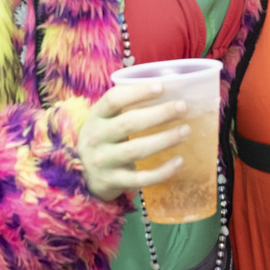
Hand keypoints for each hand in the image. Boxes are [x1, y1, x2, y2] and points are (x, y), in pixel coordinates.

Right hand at [76, 81, 189, 201]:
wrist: (83, 176)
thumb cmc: (103, 139)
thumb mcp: (104, 120)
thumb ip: (125, 107)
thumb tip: (166, 90)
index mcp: (95, 117)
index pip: (113, 99)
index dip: (138, 92)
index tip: (162, 87)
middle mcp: (96, 138)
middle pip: (129, 123)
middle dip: (159, 114)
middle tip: (182, 107)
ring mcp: (104, 162)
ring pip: (137, 150)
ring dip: (164, 140)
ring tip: (185, 131)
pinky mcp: (114, 181)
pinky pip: (141, 178)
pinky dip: (162, 171)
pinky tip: (179, 161)